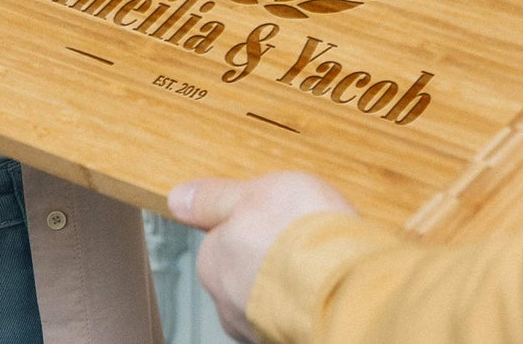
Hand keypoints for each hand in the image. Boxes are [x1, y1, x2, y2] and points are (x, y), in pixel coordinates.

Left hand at [169, 172, 356, 342]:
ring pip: (272, 296)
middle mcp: (228, 303)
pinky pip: (295, 315)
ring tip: (319, 261)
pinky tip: (327, 285)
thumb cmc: (298, 235)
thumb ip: (213, 199)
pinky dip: (308, 302)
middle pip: (246, 270)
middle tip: (299, 237)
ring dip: (292, 280)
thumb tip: (178, 198)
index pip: (222, 239)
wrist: (344, 285)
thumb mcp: (251, 193)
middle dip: (271, 255)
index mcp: (212, 263)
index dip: (254, 223)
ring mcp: (257, 328)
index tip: (276, 215)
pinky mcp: (289, 341)